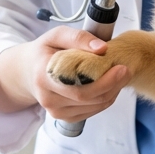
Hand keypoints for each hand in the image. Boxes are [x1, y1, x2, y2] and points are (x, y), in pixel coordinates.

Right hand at [0, 26, 130, 121]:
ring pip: (93, 106)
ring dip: (111, 92)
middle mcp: (47, 98)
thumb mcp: (56, 35)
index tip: (121, 67)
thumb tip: (102, 48)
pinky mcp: (64, 117)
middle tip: (126, 70)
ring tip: (120, 76)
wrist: (28, 71)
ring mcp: (55, 111)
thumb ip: (78, 38)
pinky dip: (104, 99)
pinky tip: (109, 86)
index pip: (78, 86)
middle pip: (88, 98)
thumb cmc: (44, 51)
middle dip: (112, 85)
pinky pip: (91, 111)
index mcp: (43, 76)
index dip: (103, 80)